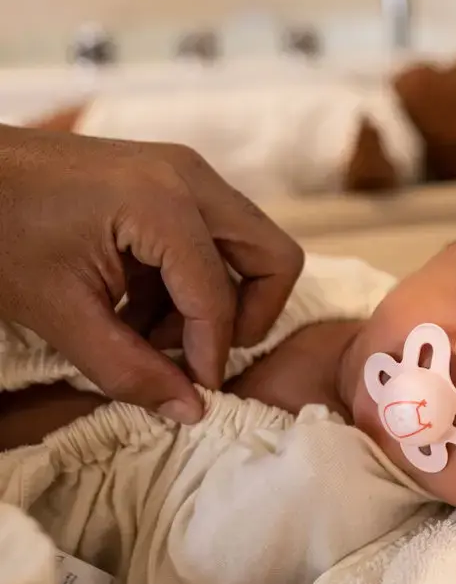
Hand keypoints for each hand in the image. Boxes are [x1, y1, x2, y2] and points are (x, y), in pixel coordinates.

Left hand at [0, 126, 304, 421]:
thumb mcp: (57, 311)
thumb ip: (127, 368)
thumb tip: (190, 411)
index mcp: (163, 202)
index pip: (218, 297)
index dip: (210, 357)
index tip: (190, 395)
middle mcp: (189, 177)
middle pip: (270, 257)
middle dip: (246, 318)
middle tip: (196, 356)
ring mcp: (182, 172)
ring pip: (246, 246)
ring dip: (214, 301)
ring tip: (145, 335)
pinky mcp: (168, 177)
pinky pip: (211, 235)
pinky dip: (189, 281)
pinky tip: (133, 308)